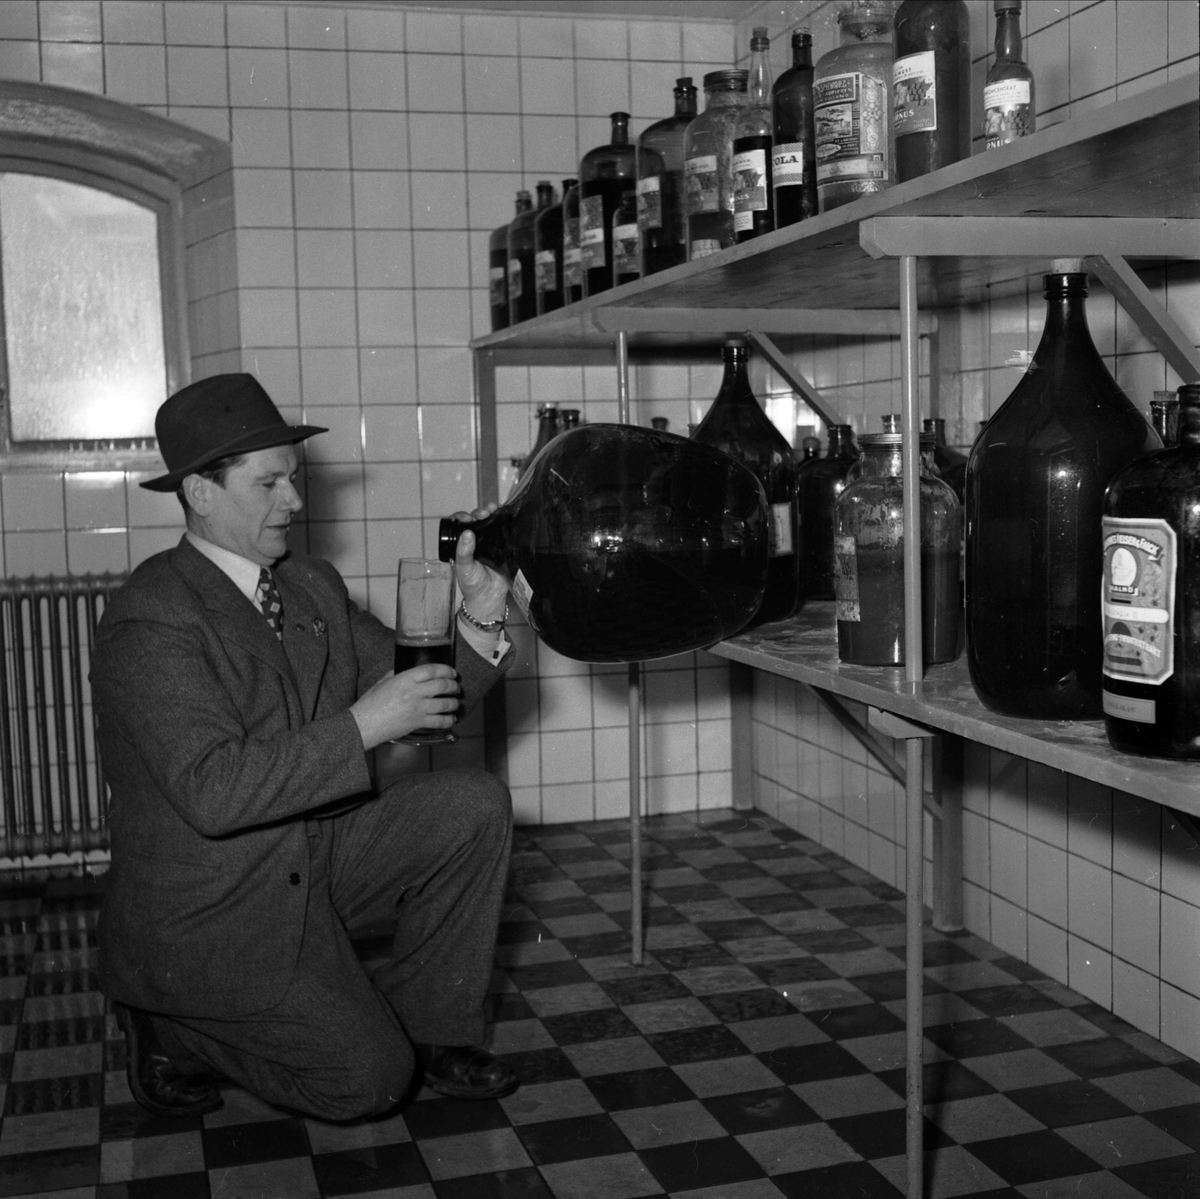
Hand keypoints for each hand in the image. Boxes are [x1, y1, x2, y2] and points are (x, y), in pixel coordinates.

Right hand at [349, 662, 460, 749]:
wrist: (364, 724)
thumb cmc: (370, 702)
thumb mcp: (382, 682)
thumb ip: (395, 675)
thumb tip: (405, 670)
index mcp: (405, 679)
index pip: (432, 670)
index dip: (446, 670)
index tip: (452, 672)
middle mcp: (414, 692)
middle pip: (442, 685)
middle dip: (453, 686)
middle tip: (456, 687)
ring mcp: (418, 708)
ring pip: (445, 703)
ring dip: (454, 703)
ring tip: (456, 703)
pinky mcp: (418, 723)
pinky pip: (440, 721)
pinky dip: (449, 720)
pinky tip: (451, 718)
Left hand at [451, 505, 509, 624]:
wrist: (490, 597)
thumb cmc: (472, 584)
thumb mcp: (463, 567)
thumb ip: (464, 551)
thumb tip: (468, 533)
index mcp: (462, 544)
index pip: (461, 525)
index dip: (464, 517)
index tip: (467, 518)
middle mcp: (476, 540)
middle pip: (477, 520)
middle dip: (479, 513)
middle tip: (482, 514)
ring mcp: (491, 542)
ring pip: (490, 522)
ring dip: (492, 512)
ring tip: (493, 509)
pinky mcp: (504, 545)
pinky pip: (504, 530)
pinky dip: (505, 520)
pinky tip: (505, 512)